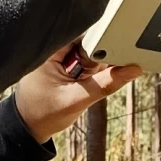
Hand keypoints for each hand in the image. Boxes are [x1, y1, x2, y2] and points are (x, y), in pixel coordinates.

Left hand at [14, 49, 138, 142]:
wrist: (28, 127)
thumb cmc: (43, 114)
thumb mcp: (77, 100)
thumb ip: (105, 85)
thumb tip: (131, 70)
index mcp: (51, 50)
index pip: (83, 33)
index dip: (102, 38)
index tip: (119, 46)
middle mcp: (56, 49)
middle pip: (89, 40)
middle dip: (102, 53)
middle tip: (107, 68)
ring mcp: (61, 57)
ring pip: (90, 51)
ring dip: (98, 64)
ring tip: (88, 80)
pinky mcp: (66, 65)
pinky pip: (86, 61)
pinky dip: (93, 70)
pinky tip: (87, 81)